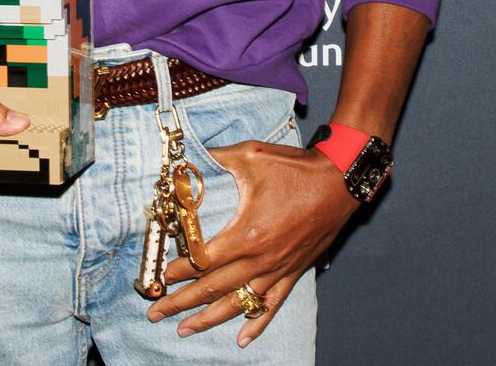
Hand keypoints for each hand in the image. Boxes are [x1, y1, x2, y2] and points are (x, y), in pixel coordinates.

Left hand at [148, 140, 356, 346]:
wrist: (338, 181)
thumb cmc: (295, 169)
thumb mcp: (250, 155)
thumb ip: (216, 158)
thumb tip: (187, 155)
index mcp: (247, 234)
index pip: (203, 261)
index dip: (179, 270)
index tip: (162, 276)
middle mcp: (261, 258)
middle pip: (213, 288)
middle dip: (181, 302)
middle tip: (157, 312)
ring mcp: (278, 269)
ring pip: (238, 302)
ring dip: (209, 318)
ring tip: (185, 330)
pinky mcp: (293, 272)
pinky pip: (271, 304)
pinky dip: (256, 323)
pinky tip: (241, 339)